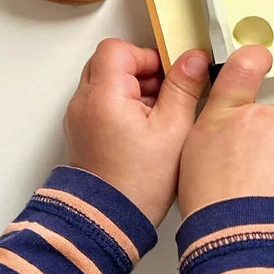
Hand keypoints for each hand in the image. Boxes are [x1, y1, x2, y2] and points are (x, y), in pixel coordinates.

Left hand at [63, 38, 209, 225]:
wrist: (106, 224)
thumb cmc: (137, 184)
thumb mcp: (174, 130)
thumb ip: (184, 87)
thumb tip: (194, 59)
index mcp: (104, 95)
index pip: (118, 49)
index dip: (145, 56)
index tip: (166, 76)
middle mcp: (84, 102)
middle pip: (109, 62)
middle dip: (140, 72)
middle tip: (164, 94)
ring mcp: (79, 118)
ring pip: (105, 82)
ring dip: (131, 89)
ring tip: (156, 117)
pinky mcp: (81, 133)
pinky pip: (100, 103)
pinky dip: (121, 107)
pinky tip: (144, 132)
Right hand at [177, 44, 273, 217]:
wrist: (240, 234)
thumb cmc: (210, 202)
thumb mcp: (191, 159)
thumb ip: (213, 138)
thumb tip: (222, 144)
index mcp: (224, 116)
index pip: (240, 72)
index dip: (253, 59)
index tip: (260, 55)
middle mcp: (260, 119)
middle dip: (269, 143)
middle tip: (251, 175)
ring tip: (263, 199)